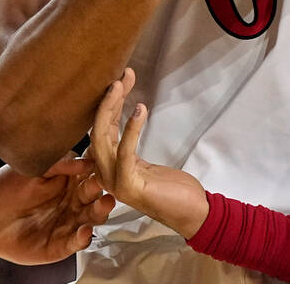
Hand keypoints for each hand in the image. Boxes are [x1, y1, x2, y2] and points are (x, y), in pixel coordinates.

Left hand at [0, 154, 114, 264]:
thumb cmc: (7, 188)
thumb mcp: (31, 167)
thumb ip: (58, 163)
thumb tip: (85, 162)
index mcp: (71, 180)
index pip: (92, 172)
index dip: (101, 168)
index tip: (109, 163)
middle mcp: (74, 201)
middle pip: (96, 195)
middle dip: (103, 188)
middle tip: (104, 183)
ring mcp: (69, 223)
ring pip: (92, 218)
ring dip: (100, 211)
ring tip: (104, 203)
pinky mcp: (60, 245)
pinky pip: (76, 242)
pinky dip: (82, 238)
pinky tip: (84, 231)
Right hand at [89, 69, 209, 238]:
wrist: (191, 213)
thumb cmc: (171, 188)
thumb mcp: (146, 162)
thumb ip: (130, 143)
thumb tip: (127, 113)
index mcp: (108, 167)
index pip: (102, 129)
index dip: (110, 102)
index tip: (122, 78)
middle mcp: (106, 174)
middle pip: (98, 130)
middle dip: (108, 99)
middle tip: (121, 75)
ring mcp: (114, 182)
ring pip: (103, 139)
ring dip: (112, 108)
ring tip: (121, 84)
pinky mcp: (128, 186)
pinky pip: (124, 152)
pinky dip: (131, 128)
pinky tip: (140, 109)